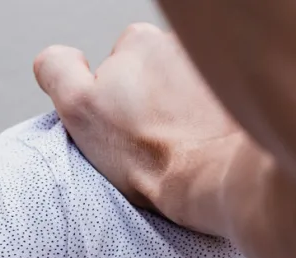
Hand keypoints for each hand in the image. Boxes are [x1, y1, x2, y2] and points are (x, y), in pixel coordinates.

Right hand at [33, 23, 244, 235]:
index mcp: (139, 41)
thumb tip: (57, 58)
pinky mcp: (238, 94)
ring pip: (180, 88)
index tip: (119, 123)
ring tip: (174, 144)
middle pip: (149, 74)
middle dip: (145, 101)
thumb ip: (58, 70)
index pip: (112, 62)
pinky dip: (204, 120)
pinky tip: (199, 144)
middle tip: (145, 138)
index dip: (108, 96)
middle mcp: (179, 44)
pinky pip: (211, 104)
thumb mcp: (80, 108)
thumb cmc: (147, 153)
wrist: (212, 178)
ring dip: (176, 110)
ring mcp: (213, 67)